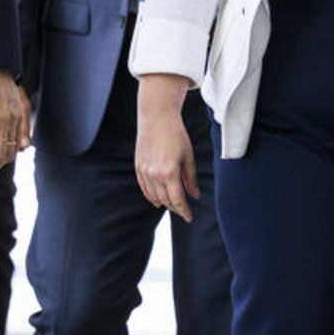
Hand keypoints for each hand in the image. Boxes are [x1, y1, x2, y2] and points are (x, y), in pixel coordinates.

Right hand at [135, 74, 199, 221]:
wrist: (157, 117)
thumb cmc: (176, 134)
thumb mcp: (188, 156)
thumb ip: (191, 178)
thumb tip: (195, 195)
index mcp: (170, 172)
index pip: (178, 200)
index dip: (184, 211)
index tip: (189, 217)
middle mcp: (155, 174)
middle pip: (165, 201)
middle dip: (176, 208)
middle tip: (184, 211)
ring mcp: (144, 171)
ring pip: (154, 197)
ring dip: (164, 203)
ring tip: (173, 205)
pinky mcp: (138, 167)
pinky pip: (144, 189)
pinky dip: (151, 196)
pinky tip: (158, 199)